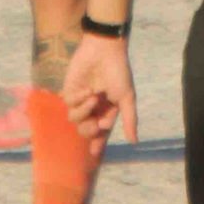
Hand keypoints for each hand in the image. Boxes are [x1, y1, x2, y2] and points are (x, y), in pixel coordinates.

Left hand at [62, 33, 136, 152]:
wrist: (104, 50)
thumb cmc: (118, 72)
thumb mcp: (126, 98)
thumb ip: (129, 120)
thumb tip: (134, 141)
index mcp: (107, 110)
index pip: (100, 132)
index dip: (97, 143)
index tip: (94, 153)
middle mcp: (92, 107)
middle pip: (84, 130)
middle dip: (89, 130)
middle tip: (97, 123)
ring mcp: (79, 99)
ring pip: (74, 119)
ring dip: (84, 112)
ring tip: (94, 98)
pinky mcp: (69, 89)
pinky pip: (69, 103)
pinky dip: (78, 99)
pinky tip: (87, 89)